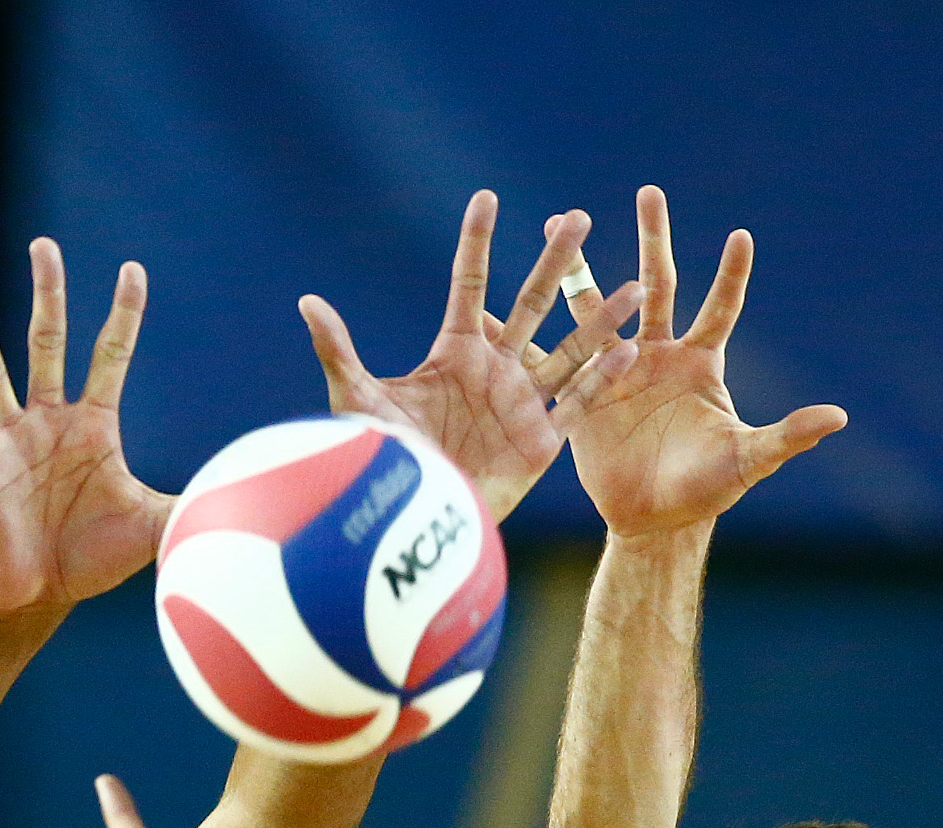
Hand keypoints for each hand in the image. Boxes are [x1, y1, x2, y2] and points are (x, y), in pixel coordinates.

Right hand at [0, 242, 174, 612]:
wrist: (41, 593)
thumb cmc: (93, 555)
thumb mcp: (152, 527)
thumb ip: (192, 505)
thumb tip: (251, 502)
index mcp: (93, 424)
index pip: (110, 356)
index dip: (123, 315)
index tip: (132, 269)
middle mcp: (49, 420)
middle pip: (49, 344)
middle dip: (50, 296)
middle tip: (45, 245)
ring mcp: (11, 442)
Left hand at [298, 191, 640, 521]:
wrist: (416, 516)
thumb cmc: (386, 461)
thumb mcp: (360, 400)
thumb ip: (339, 350)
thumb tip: (307, 300)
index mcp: (455, 353)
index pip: (470, 284)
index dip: (476, 243)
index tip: (487, 198)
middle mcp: (494, 369)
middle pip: (530, 303)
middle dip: (554, 262)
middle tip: (577, 217)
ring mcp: (521, 401)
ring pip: (569, 348)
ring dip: (599, 318)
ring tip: (635, 284)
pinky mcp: (541, 438)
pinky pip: (578, 403)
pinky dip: (602, 379)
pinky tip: (630, 350)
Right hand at [567, 187, 845, 535]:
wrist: (652, 520)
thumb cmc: (706, 490)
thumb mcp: (748, 461)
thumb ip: (788, 436)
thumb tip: (839, 418)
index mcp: (700, 363)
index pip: (721, 307)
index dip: (731, 274)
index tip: (741, 235)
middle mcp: (659, 354)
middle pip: (658, 285)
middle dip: (653, 238)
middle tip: (649, 192)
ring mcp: (618, 369)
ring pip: (598, 306)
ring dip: (580, 268)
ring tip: (560, 223)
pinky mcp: (583, 391)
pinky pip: (558, 354)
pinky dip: (534, 328)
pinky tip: (506, 298)